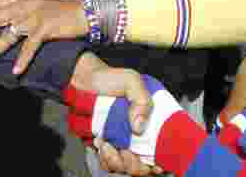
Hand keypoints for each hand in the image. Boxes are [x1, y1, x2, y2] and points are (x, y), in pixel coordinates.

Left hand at [0, 0, 86, 73]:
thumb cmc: (62, 8)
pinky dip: (23, 60)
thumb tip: (9, 13)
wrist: (84, 11)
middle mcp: (26, 6)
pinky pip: (30, 47)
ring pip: (9, 35)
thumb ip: (24, 7)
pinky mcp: (45, 30)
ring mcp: (34, 18)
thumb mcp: (40, 3)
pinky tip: (16, 70)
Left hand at [69, 57, 158, 175]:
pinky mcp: (106, 147)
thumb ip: (142, 100)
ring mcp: (122, 143)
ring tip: (107, 144)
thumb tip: (139, 128)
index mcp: (151, 122)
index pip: (162, 149)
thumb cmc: (109, 79)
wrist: (83, 80)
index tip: (155, 164)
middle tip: (125, 152)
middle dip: (135, 165)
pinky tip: (100, 141)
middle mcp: (139, 136)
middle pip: (145, 165)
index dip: (161, 161)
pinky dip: (105, 158)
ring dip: (117, 161)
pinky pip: (109, 163)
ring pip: (126, 167)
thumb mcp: (131, 81)